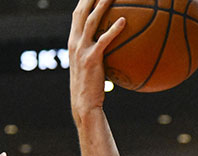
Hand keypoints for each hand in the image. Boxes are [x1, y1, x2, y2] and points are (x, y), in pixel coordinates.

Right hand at [68, 0, 126, 122]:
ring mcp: (81, 49)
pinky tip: (124, 21)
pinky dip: (113, 29)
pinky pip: (104, 40)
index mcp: (73, 41)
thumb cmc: (91, 87)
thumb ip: (98, 53)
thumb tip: (113, 47)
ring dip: (101, 5)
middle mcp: (74, 42)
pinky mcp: (91, 58)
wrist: (84, 103)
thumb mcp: (91, 66)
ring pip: (91, 21)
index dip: (83, 1)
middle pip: (81, 12)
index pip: (77, 15)